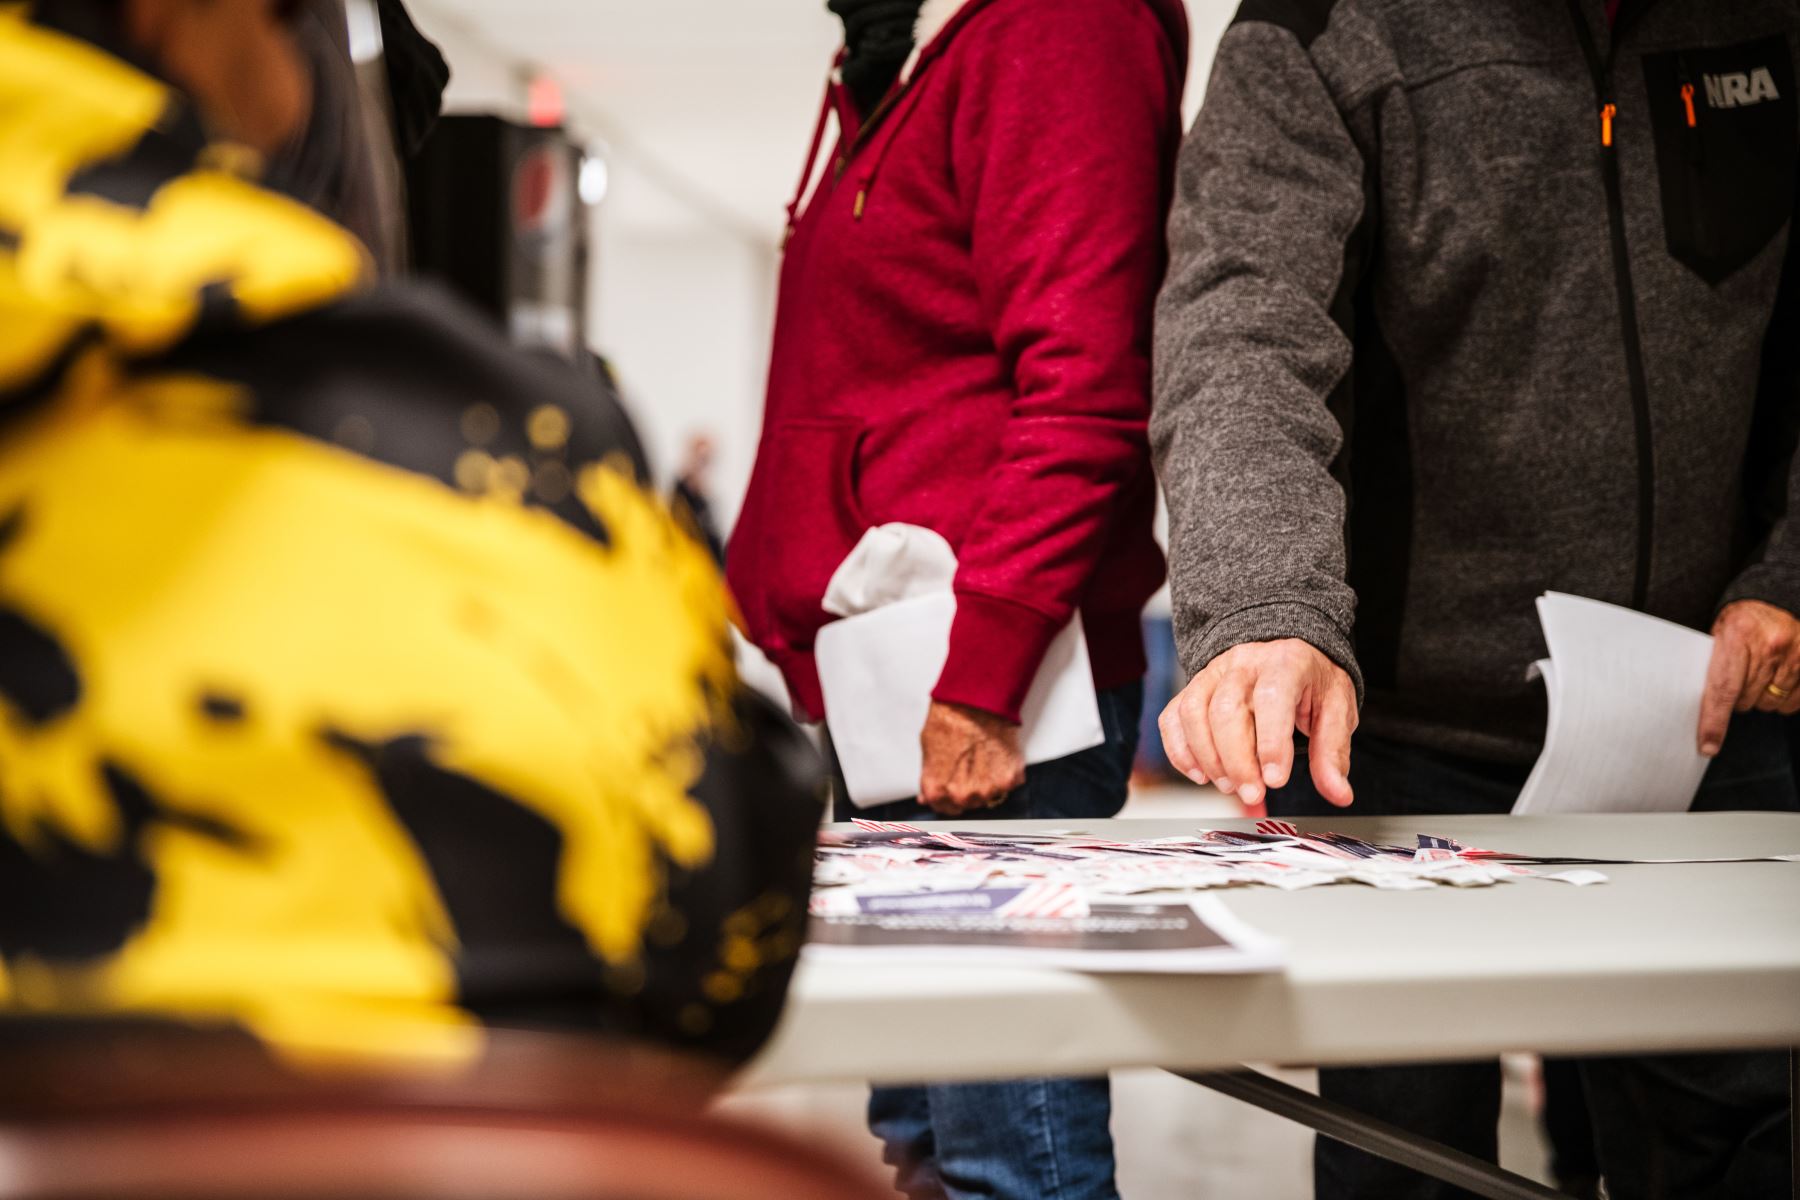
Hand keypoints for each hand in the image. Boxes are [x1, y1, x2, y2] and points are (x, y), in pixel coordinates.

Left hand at [919, 701, 1026, 815]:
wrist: (976, 701)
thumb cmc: (950, 719)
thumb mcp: (928, 749)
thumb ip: (930, 777)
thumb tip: (927, 795)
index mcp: (938, 791)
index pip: (944, 809)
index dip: (949, 797)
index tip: (954, 787)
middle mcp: (963, 796)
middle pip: (969, 803)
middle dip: (969, 788)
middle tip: (971, 764)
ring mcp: (988, 790)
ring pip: (990, 795)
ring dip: (988, 781)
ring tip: (983, 756)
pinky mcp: (1010, 779)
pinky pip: (1008, 783)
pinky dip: (1005, 772)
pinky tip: (996, 754)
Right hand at [1158, 639, 1356, 808]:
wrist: (1285, 648)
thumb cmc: (1310, 680)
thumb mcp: (1336, 709)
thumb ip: (1333, 752)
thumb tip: (1339, 793)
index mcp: (1286, 662)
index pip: (1272, 697)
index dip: (1271, 741)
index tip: (1275, 779)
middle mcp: (1243, 664)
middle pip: (1226, 710)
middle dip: (1237, 761)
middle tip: (1253, 794)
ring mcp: (1212, 674)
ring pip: (1194, 713)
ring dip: (1208, 758)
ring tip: (1229, 786)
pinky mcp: (1193, 688)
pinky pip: (1173, 718)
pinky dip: (1180, 751)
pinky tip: (1200, 775)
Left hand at [1698, 600, 1799, 755]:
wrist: (1775, 598)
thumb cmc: (1741, 619)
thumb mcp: (1719, 634)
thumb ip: (1713, 666)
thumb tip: (1699, 707)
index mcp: (1738, 637)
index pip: (1722, 690)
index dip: (1714, 722)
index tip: (1708, 745)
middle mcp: (1769, 647)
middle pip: (1745, 701)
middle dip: (1737, 698)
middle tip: (1738, 678)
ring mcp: (1795, 657)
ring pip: (1770, 704)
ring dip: (1761, 697)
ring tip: (1758, 674)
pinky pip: (1793, 702)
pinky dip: (1784, 697)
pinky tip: (1778, 678)